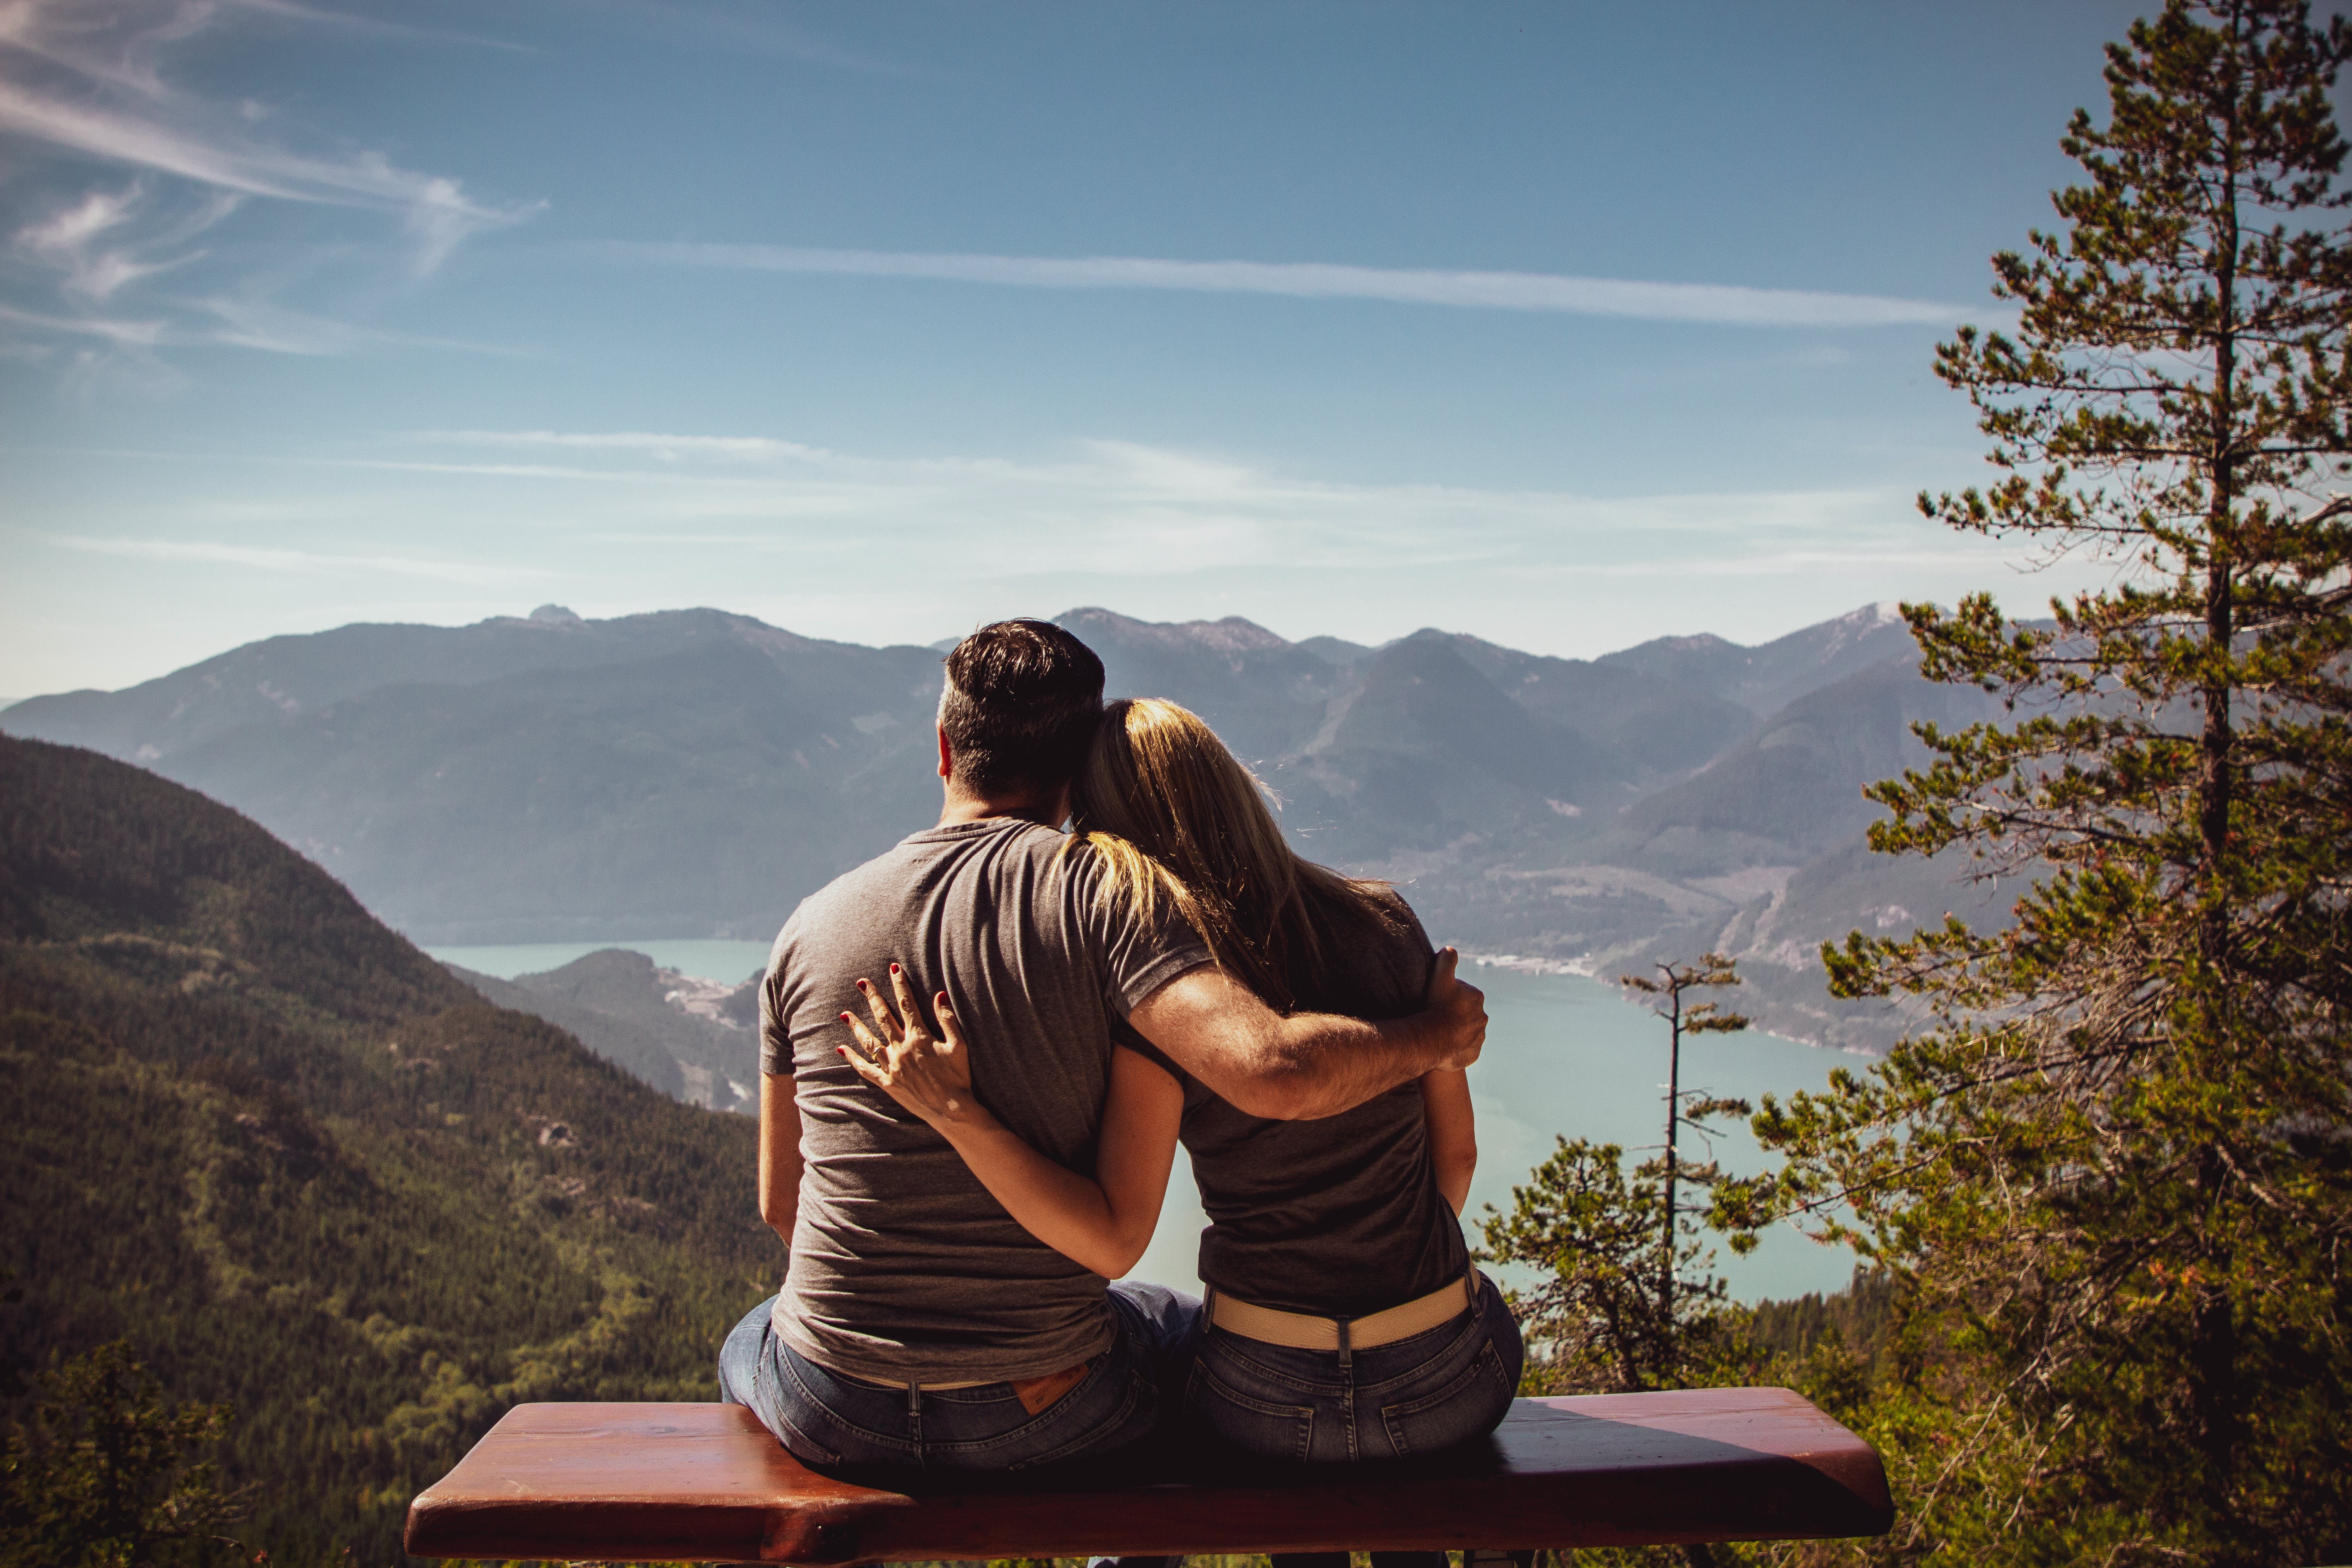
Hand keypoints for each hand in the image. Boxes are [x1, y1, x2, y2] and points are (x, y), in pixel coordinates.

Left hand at [838, 964, 985, 1130]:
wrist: (951, 1109)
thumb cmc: (958, 1077)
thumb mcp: (959, 1046)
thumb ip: (948, 1020)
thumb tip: (940, 995)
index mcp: (919, 1037)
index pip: (907, 1004)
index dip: (900, 985)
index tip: (893, 968)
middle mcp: (901, 1049)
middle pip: (883, 1018)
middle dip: (873, 997)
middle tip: (861, 982)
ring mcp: (892, 1066)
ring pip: (869, 1041)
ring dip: (856, 1026)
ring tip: (844, 1014)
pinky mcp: (887, 1083)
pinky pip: (866, 1069)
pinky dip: (853, 1059)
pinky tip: (842, 1049)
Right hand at [1423, 947, 1485, 1070]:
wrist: (1434, 1038)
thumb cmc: (1437, 1006)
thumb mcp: (1440, 977)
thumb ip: (1446, 960)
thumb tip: (1450, 949)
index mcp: (1476, 998)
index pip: (1461, 993)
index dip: (1447, 995)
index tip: (1435, 999)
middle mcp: (1482, 1017)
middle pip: (1464, 1013)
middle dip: (1453, 1013)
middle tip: (1435, 1015)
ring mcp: (1478, 1037)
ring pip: (1466, 1031)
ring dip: (1455, 1031)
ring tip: (1438, 1031)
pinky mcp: (1473, 1054)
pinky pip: (1465, 1049)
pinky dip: (1457, 1048)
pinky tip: (1444, 1046)